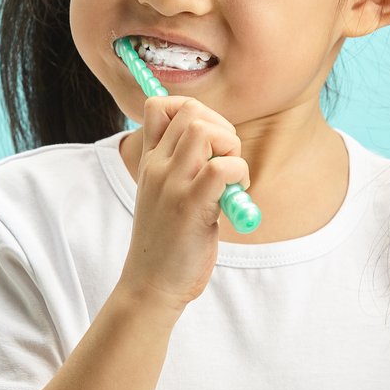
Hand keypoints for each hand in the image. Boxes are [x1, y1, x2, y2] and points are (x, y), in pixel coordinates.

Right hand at [118, 96, 250, 312]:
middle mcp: (157, 166)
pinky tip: (235, 195)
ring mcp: (172, 184)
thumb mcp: (161, 194)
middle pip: (192, 111)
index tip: (208, 139)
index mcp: (149, 161)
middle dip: (221, 128)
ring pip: (206, 131)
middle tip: (227, 160)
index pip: (159, 106)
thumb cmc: (166, 241)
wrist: (151, 283)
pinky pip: (223, 168)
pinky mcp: (192, 206)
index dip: (191, 110)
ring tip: (231, 177)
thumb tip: (212, 139)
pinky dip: (239, 173)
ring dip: (231, 148)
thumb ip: (178, 166)